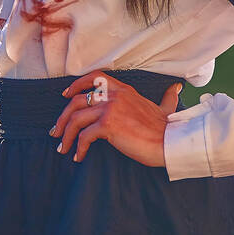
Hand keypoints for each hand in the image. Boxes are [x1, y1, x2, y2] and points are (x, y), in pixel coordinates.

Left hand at [49, 71, 182, 165]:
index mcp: (124, 90)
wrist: (169, 142)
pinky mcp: (108, 125)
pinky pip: (84, 136)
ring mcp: (110, 109)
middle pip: (77, 101)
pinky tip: (79, 157)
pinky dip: (78, 148)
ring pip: (76, 118)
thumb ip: (167, 98)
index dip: (76, 85)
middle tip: (57, 131)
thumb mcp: (165, 107)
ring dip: (65, 134)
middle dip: (63, 117)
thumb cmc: (167, 129)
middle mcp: (114, 96)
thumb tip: (176, 88)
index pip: (94, 78)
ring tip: (63, 147)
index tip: (66, 96)